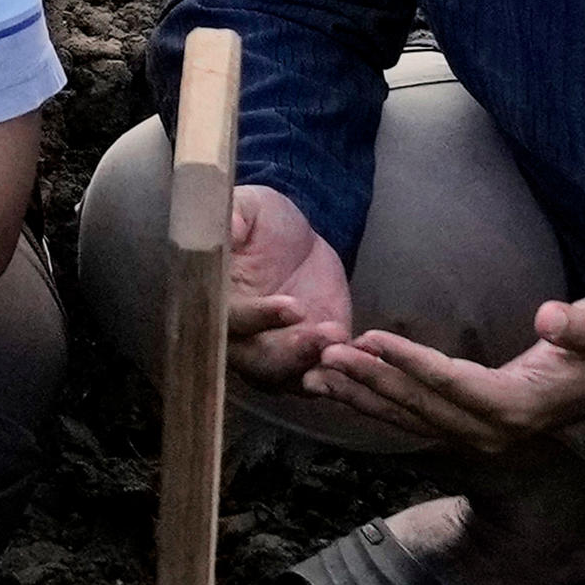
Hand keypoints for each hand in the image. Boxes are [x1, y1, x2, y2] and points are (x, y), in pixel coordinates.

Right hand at [225, 183, 357, 391]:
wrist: (298, 244)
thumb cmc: (263, 223)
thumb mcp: (250, 207)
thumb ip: (235, 215)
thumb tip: (227, 231)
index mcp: (219, 303)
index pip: (231, 320)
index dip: (259, 317)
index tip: (292, 305)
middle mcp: (240, 338)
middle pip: (257, 362)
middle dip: (290, 352)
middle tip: (324, 333)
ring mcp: (273, 353)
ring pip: (286, 377)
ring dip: (314, 365)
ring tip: (342, 342)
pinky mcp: (307, 358)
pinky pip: (319, 377)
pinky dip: (340, 374)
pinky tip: (364, 356)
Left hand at [301, 295, 584, 458]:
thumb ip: (579, 326)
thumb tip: (552, 318)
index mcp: (517, 406)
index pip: (452, 383)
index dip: (410, 362)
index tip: (371, 338)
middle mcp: (490, 431)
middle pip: (420, 406)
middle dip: (370, 381)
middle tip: (324, 355)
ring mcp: (477, 438)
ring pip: (409, 420)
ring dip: (362, 398)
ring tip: (317, 374)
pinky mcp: (467, 432)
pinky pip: (413, 423)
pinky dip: (376, 407)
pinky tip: (343, 389)